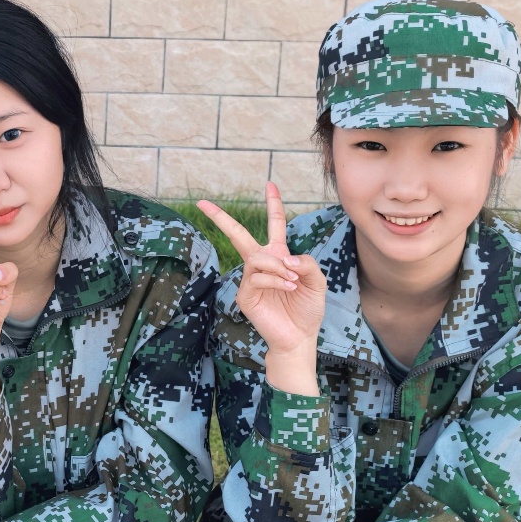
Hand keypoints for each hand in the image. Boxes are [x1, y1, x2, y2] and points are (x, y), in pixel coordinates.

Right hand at [197, 183, 325, 394]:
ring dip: (279, 267)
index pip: (275, 225)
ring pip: (258, 258)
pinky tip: (288, 288)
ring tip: (293, 281)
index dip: (273, 204)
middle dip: (221, 218)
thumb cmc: (306, 309)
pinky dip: (277, 280)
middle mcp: (261, 264)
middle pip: (239, 235)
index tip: (270, 184)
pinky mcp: (245, 295)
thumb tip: (285, 256)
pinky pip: (257, 277)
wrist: (298, 337)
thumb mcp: (317, 282)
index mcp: (279, 257)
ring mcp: (250, 279)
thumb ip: (307, 263)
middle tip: (203, 203)